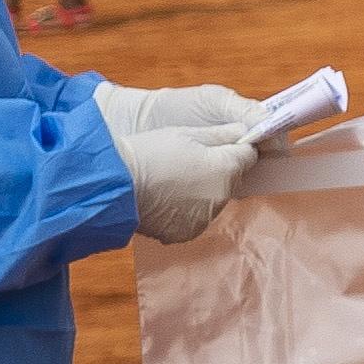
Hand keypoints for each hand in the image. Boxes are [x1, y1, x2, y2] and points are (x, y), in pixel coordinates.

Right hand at [93, 78, 262, 245]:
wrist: (115, 184)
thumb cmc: (148, 152)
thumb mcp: (186, 134)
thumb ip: (220, 135)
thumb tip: (244, 130)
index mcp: (225, 169)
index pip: (247, 157)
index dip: (234, 149)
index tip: (219, 147)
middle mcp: (221, 197)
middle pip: (231, 181)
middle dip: (218, 171)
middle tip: (188, 162)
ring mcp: (205, 218)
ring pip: (214, 200)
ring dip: (203, 192)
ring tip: (173, 181)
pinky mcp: (187, 233)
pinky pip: (195, 218)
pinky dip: (186, 210)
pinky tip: (166, 199)